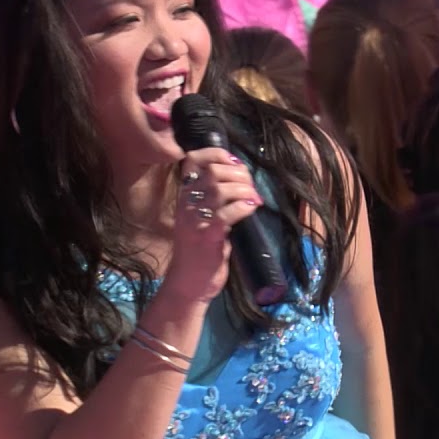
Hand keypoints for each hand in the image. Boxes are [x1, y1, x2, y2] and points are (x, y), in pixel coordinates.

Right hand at [165, 149, 262, 303]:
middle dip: (238, 173)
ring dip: (244, 189)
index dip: (216, 153)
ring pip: (219, 189)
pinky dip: (243, 207)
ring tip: (254, 198)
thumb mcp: (201, 218)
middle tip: (251, 186)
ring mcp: (195, 222)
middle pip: (212, 172)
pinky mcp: (207, 239)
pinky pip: (226, 214)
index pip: (192, 160)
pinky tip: (252, 208)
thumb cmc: (199, 251)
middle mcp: (186, 205)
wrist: (188, 285)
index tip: (235, 162)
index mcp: (184, 197)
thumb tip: (242, 178)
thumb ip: (214, 199)